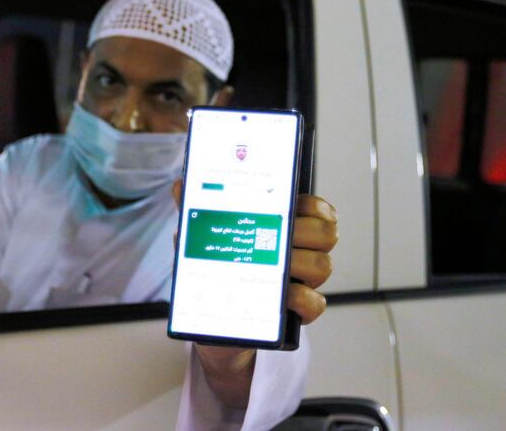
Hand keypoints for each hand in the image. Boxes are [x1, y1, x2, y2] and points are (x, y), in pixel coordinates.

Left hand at [170, 181, 336, 406]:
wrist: (215, 319)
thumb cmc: (219, 271)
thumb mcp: (205, 240)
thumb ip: (197, 212)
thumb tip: (180, 186)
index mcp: (285, 229)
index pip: (316, 210)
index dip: (313, 205)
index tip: (295, 203)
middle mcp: (299, 252)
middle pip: (325, 234)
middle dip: (306, 231)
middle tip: (282, 234)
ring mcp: (302, 282)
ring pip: (323, 265)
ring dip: (302, 262)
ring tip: (278, 264)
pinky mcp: (299, 312)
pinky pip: (316, 304)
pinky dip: (302, 298)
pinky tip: (284, 295)